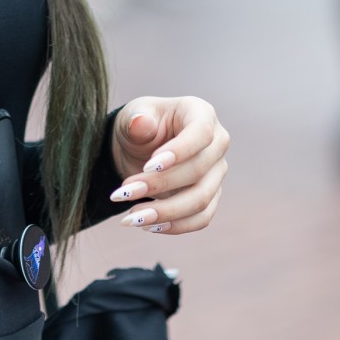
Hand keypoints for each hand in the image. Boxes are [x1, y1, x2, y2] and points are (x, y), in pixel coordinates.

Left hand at [108, 96, 229, 234]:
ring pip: (201, 200)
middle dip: (159, 185)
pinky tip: (148, 225)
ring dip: (165, 212)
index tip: (148, 165)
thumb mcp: (132, 116)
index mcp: (201, 113)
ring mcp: (216, 172)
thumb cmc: (139, 124)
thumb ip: (136, 119)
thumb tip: (140, 123)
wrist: (138, 147)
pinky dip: (175, 225)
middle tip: (123, 192)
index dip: (179, 151)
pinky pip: (201, 218)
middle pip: (199, 171)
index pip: (201, 133)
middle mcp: (216, 143)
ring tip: (131, 217)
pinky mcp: (210, 196)